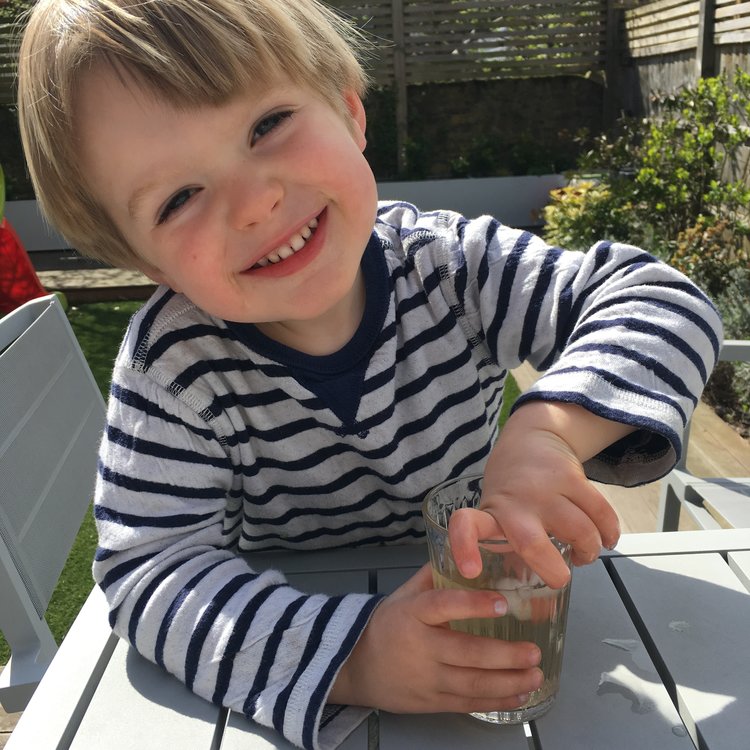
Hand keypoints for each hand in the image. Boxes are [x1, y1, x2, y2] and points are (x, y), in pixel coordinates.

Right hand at [328, 565, 542, 712]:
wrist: (356, 665)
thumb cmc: (389, 624)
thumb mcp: (404, 594)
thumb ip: (434, 576)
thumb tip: (466, 551)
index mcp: (413, 613)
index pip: (444, 606)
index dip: (474, 605)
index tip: (504, 604)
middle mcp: (421, 647)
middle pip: (467, 653)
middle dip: (506, 655)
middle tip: (534, 651)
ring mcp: (426, 678)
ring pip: (473, 684)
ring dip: (509, 682)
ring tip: (535, 674)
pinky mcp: (431, 702)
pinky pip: (468, 704)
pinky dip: (496, 701)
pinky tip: (519, 695)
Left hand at [448, 402, 625, 587]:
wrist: (530, 438)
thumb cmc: (513, 494)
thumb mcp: (502, 519)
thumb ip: (513, 559)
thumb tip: (538, 614)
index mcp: (492, 515)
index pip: (467, 526)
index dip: (464, 547)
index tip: (471, 571)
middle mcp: (515, 502)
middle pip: (531, 543)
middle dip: (552, 570)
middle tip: (561, 579)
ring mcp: (543, 488)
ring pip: (579, 531)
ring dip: (589, 550)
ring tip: (584, 554)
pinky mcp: (571, 477)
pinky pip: (601, 514)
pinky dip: (609, 533)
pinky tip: (605, 539)